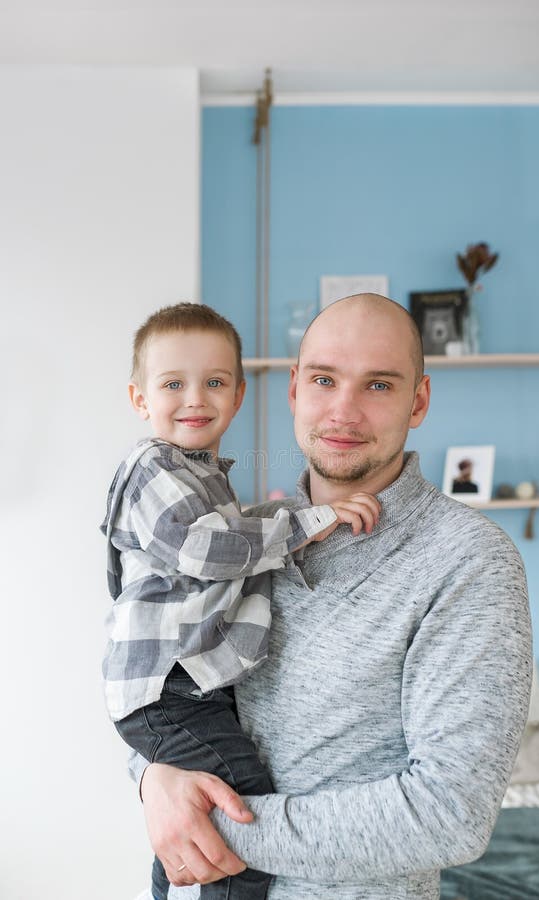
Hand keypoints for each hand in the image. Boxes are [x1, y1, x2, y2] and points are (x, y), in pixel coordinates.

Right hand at [140, 763, 251, 886]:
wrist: (156, 784)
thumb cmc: (185, 784)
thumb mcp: (210, 783)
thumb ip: (230, 800)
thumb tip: (248, 818)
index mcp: (191, 821)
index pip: (216, 855)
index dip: (233, 865)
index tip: (241, 864)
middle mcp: (175, 838)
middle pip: (204, 871)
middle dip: (222, 873)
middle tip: (230, 866)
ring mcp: (164, 847)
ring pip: (189, 877)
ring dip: (206, 877)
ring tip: (216, 866)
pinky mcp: (158, 852)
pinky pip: (175, 877)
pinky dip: (189, 878)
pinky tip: (198, 867)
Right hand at [315, 492, 379, 539]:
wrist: (309, 527)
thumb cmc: (325, 525)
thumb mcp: (342, 518)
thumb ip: (352, 514)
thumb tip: (368, 519)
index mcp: (346, 500)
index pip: (366, 495)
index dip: (375, 504)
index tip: (377, 516)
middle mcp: (344, 501)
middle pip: (366, 499)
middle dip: (374, 512)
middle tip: (374, 524)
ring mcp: (340, 506)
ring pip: (362, 508)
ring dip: (369, 521)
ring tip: (367, 530)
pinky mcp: (336, 514)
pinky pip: (354, 517)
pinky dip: (358, 526)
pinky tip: (355, 533)